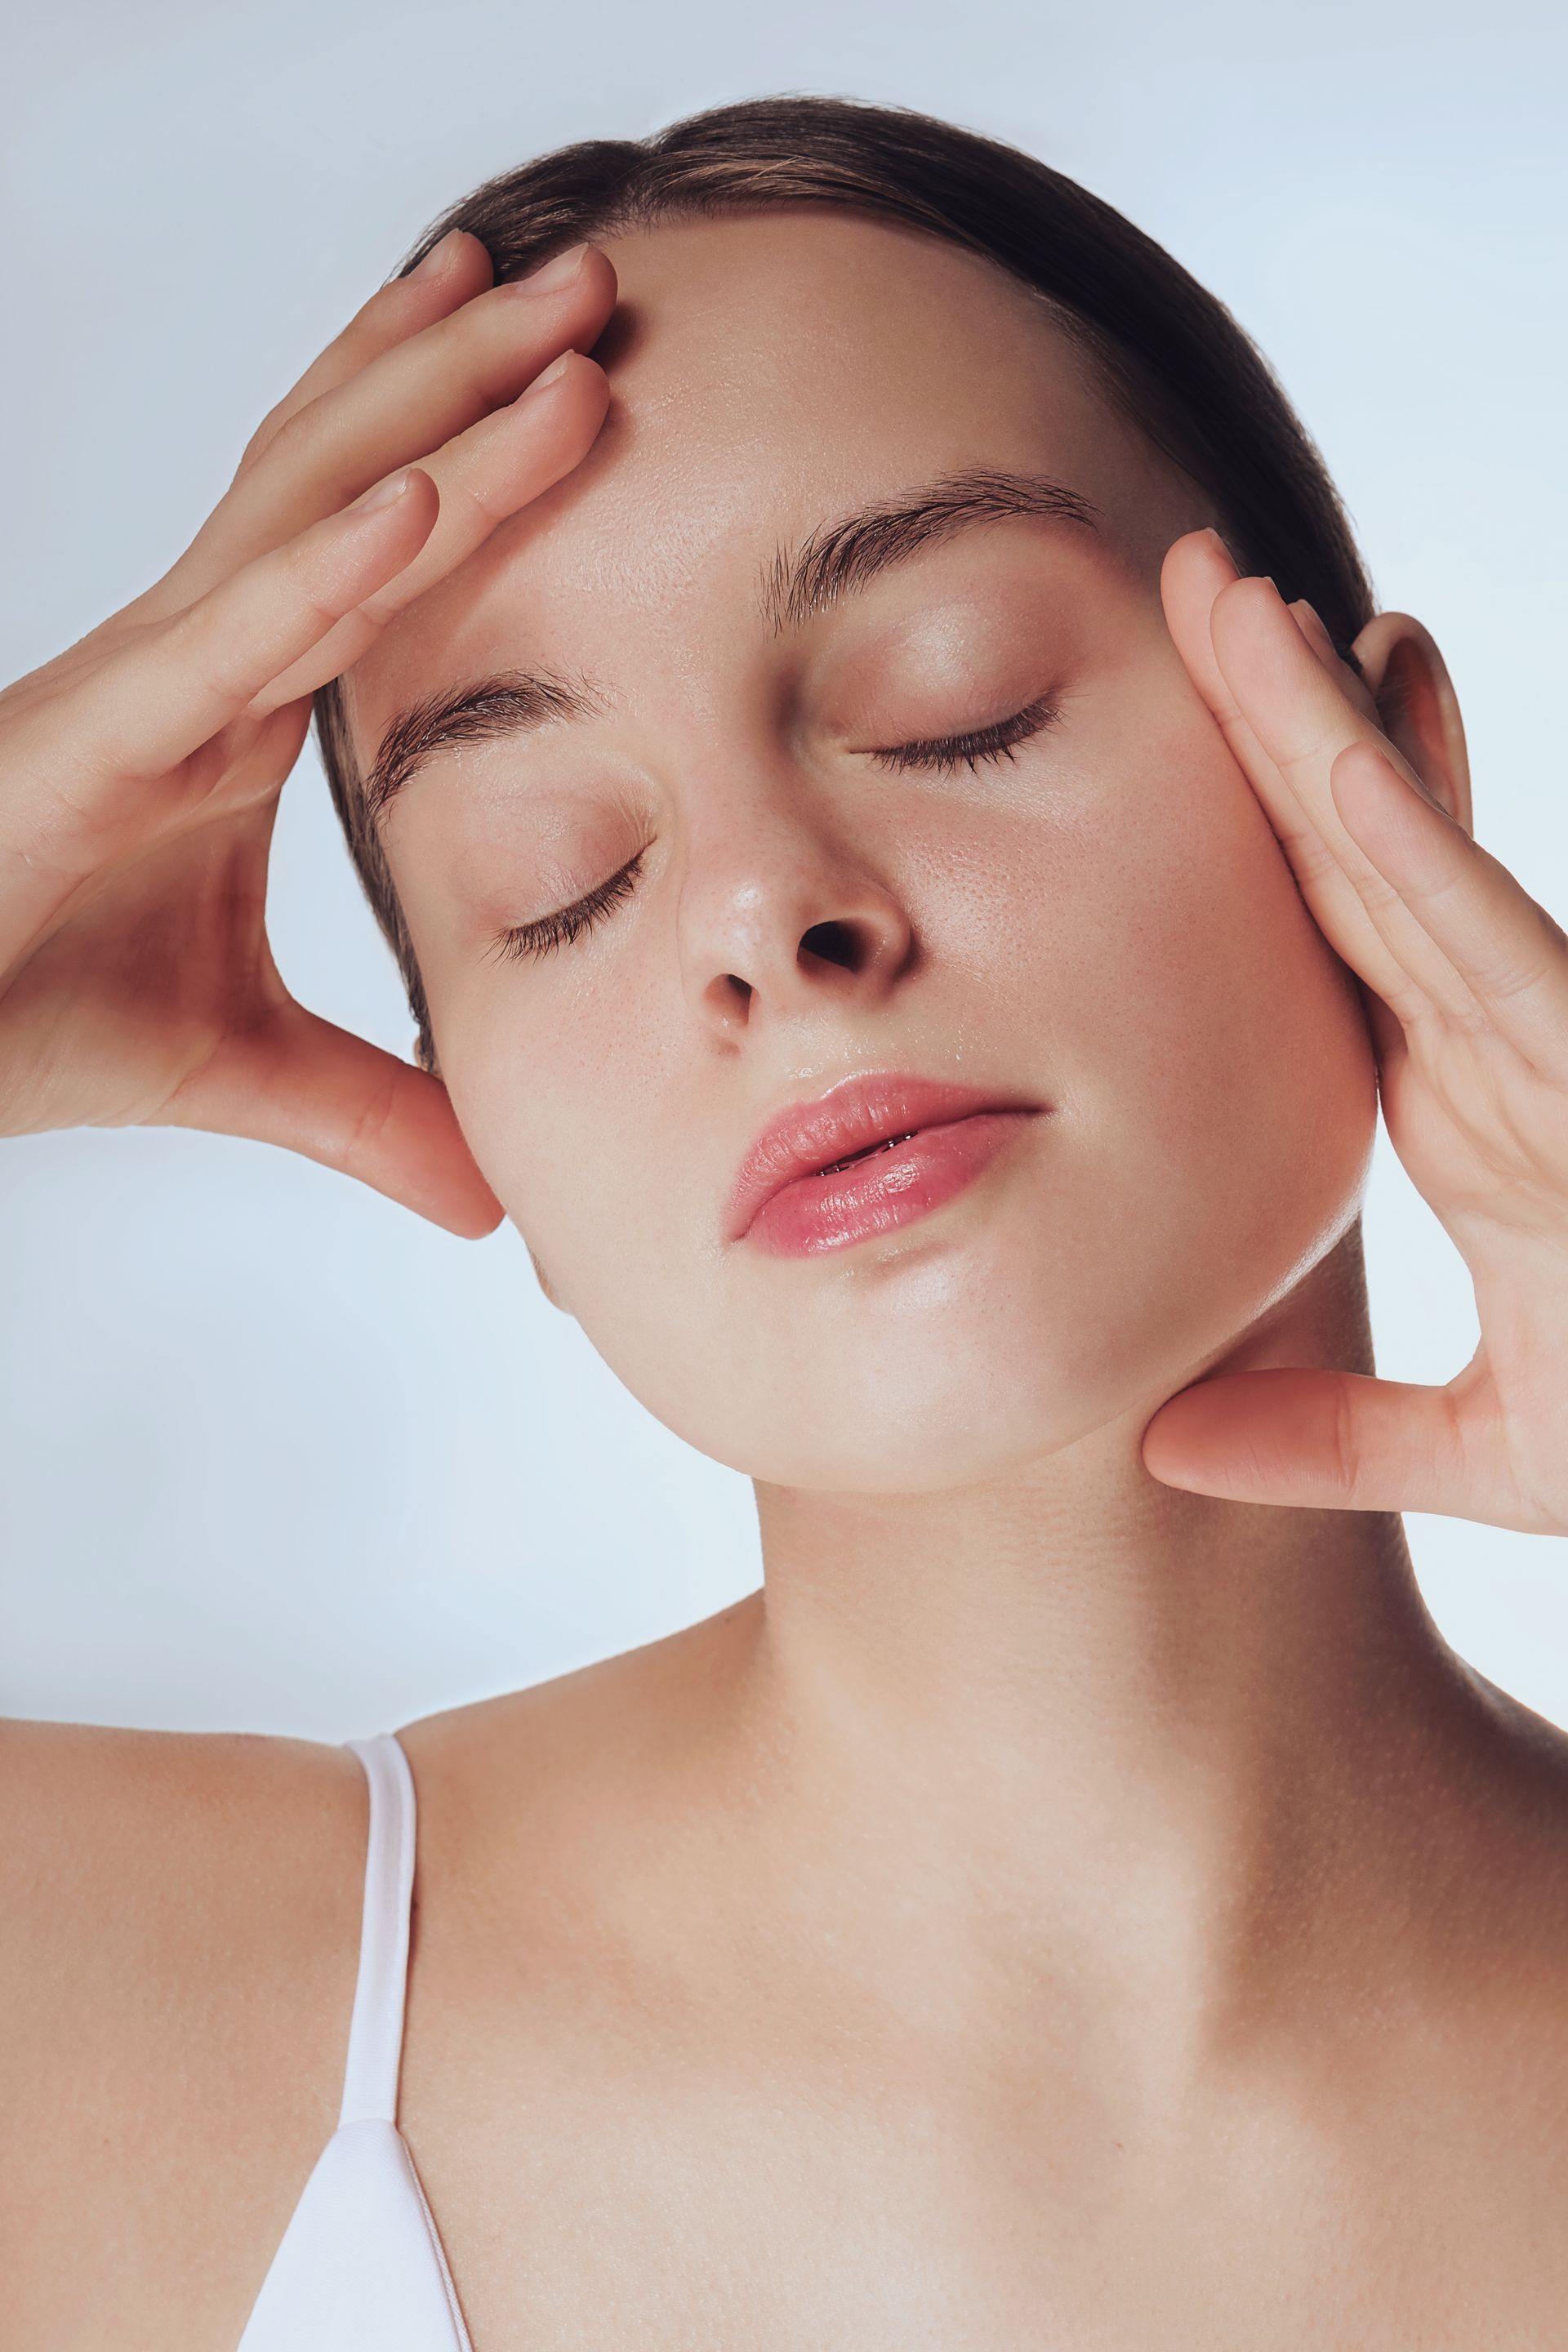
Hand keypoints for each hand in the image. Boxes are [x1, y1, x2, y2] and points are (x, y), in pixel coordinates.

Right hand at [0, 232, 615, 1234]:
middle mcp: (204, 660)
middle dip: (474, 371)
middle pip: (355, 475)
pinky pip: (229, 635)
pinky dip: (326, 567)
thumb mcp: (240, 1069)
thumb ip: (369, 1108)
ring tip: (555, 327)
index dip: (474, 449)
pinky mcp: (94, 739)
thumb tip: (489, 1196)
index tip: (577, 373)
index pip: (379, 547)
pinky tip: (423, 498)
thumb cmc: (24, 1009)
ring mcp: (148, 685)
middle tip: (605, 281)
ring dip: (435, 415)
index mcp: (244, 706)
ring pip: (304, 513)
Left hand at [1141, 528, 1567, 1536]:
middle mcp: (1500, 1045)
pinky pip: (1494, 944)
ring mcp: (1551, 1045)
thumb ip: (1330, 1442)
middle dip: (1268, 711)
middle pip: (1353, 854)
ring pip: (1413, 862)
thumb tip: (1159, 1448)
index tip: (1164, 708)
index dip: (1247, 813)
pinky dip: (1418, 851)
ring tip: (1226, 599)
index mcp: (1458, 1102)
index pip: (1330, 928)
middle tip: (1178, 575)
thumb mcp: (1489, 1453)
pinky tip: (1334, 766)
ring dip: (1318, 727)